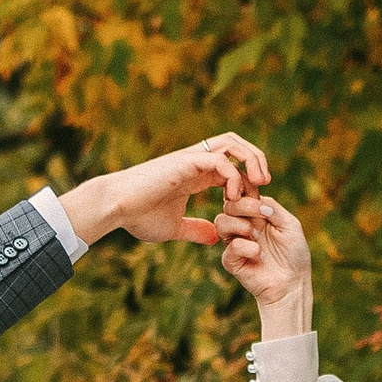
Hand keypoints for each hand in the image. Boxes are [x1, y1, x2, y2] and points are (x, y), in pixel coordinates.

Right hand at [61, 134, 269, 252]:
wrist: (115, 208)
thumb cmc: (138, 216)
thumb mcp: (174, 228)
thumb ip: (195, 230)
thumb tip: (215, 237)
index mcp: (196, 174)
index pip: (233, 165)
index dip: (249, 179)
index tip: (255, 202)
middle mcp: (196, 161)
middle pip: (237, 145)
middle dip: (257, 160)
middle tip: (266, 186)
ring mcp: (191, 159)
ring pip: (232, 144)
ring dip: (251, 160)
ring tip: (259, 184)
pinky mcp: (184, 161)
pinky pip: (219, 159)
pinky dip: (233, 174)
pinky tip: (233, 195)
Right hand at [219, 187, 312, 329]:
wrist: (293, 283)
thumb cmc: (294, 253)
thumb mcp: (289, 224)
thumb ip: (272, 207)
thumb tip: (255, 198)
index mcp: (255, 213)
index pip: (241, 192)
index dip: (243, 187)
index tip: (255, 192)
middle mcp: (242, 225)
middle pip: (228, 204)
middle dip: (244, 206)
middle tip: (263, 216)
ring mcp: (235, 242)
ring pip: (221, 222)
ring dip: (240, 225)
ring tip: (257, 236)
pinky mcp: (232, 261)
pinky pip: (230, 247)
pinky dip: (245, 247)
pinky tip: (259, 254)